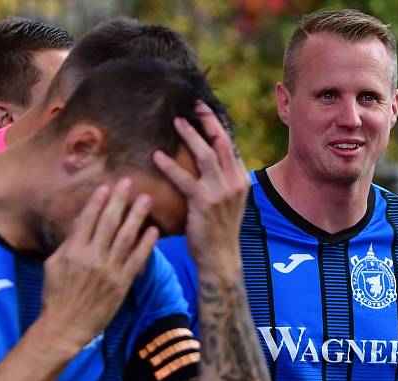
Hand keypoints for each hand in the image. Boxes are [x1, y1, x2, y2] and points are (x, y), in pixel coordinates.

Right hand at [39, 178, 158, 351]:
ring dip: (137, 216)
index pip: (88, 219)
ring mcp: (108, 271)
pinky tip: (154, 231)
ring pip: (126, 237)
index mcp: (73, 251)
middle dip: (120, 200)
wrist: (65, 325)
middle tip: (129, 182)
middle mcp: (92, 258)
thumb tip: (79, 221)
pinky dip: (146, 245)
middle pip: (109, 223)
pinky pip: (137, 260)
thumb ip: (68, 242)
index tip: (107, 186)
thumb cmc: (55, 295)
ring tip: (146, 199)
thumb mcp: (53, 265)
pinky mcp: (121, 284)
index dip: (99, 201)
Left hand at [153, 102, 249, 278]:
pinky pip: (185, 179)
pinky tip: (157, 156)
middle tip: (194, 104)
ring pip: (205, 154)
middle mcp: (234, 182)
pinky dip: (170, 166)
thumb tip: (211, 163)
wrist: (220, 259)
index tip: (205, 110)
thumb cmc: (218, 232)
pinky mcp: (204, 203)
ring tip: (176, 121)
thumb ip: (222, 181)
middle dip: (208, 120)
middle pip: (221, 142)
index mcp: (240, 180)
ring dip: (190, 135)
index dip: (218, 125)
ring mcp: (221, 192)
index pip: (230, 145)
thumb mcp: (228, 203)